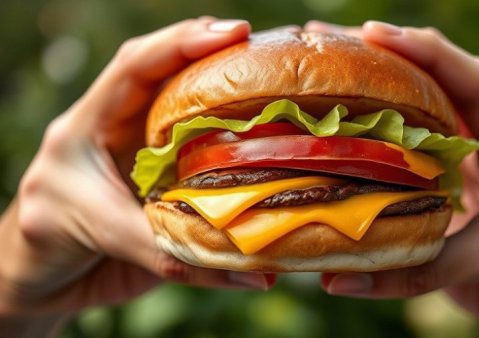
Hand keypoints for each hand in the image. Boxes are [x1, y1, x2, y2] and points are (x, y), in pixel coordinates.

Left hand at [0, 17, 274, 334]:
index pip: (133, 67)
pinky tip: (258, 137)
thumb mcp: (107, 238)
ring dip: (223, 92)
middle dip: (212, 53)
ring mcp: (136, 149)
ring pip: (180, 108)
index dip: (180, 43)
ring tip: (269, 81)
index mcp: (84, 128)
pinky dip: (228, 140)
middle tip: (261, 49)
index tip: (231, 33)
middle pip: (162, 74)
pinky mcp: (155, 174)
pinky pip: (195, 150)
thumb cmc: (52, 249)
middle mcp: (114, 128)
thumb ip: (176, 254)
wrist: (41, 277)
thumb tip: (256, 274)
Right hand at [307, 20, 478, 337]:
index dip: (429, 54)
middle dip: (391, 53)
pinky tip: (348, 121)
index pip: (477, 86)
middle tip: (329, 39)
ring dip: (382, 85)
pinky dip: (381, 130)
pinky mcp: (454, 185)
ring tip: (332, 65)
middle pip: (445, 81)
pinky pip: (415, 148)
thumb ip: (415, 272)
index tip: (374, 34)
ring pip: (428, 109)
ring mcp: (475, 164)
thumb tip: (337, 280)